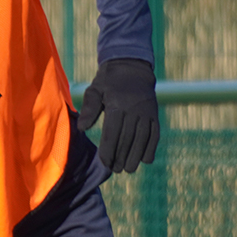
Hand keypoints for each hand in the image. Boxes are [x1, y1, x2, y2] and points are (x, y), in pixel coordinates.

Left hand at [79, 58, 158, 172]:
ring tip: (129, 169)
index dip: (109, 149)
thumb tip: (82, 129)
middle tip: (116, 170)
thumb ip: (89, 109)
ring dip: (136, 156)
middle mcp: (134, 110)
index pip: (113, 133)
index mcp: (117, 105)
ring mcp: (147, 112)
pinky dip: (151, 147)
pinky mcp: (155, 114)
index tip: (105, 162)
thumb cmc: (108, 81)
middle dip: (122, 156)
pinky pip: (155, 133)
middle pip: (128, 138)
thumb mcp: (94, 90)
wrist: (132, 67)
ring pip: (143, 138)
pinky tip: (146, 160)